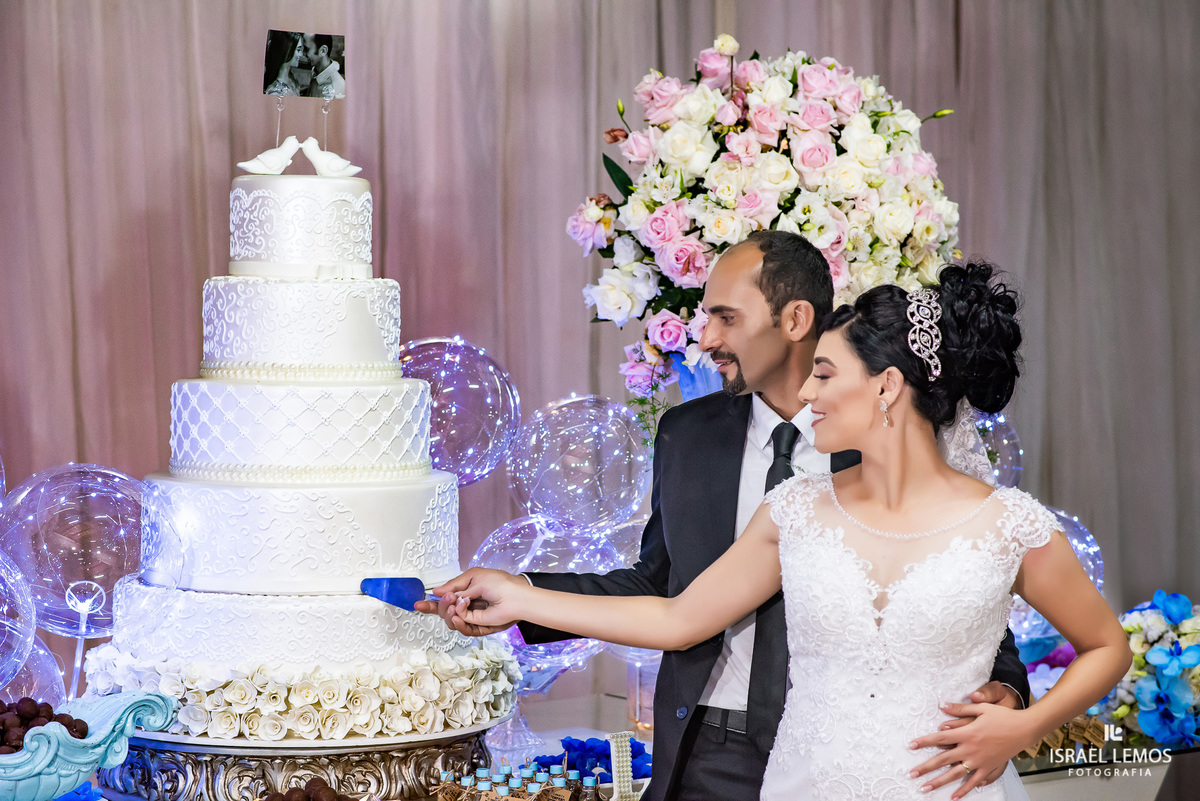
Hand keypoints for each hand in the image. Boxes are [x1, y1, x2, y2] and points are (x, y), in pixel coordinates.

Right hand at [413, 567, 527, 636]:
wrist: (515, 595)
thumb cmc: (499, 583)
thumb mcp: (473, 577)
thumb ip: (454, 585)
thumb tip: (437, 591)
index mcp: (464, 592)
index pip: (444, 599)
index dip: (430, 603)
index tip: (417, 604)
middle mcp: (466, 606)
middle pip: (443, 612)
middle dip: (439, 607)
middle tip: (447, 598)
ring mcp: (471, 617)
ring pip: (450, 621)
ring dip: (450, 612)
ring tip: (457, 604)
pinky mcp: (477, 626)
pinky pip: (462, 627)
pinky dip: (458, 620)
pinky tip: (459, 614)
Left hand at [908, 701, 1035, 799]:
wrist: (1024, 729)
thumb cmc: (1003, 716)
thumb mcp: (981, 708)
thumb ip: (960, 709)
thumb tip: (942, 705)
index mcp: (967, 733)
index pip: (940, 738)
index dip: (924, 742)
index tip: (911, 746)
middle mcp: (971, 749)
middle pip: (943, 760)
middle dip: (925, 767)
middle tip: (911, 774)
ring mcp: (979, 761)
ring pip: (955, 774)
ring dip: (939, 782)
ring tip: (924, 788)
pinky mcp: (988, 768)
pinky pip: (973, 781)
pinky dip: (963, 790)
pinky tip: (953, 797)